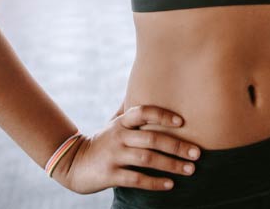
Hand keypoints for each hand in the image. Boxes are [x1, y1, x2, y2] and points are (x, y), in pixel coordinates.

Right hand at [53, 105, 202, 194]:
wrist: (72, 163)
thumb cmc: (102, 142)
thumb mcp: (114, 124)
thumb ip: (131, 111)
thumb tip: (149, 86)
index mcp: (122, 123)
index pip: (143, 112)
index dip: (163, 115)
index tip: (182, 122)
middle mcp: (118, 136)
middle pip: (152, 138)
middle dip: (177, 146)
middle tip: (197, 153)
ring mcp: (114, 156)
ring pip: (147, 159)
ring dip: (171, 165)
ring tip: (190, 170)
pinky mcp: (110, 175)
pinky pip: (136, 179)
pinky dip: (155, 182)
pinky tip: (170, 184)